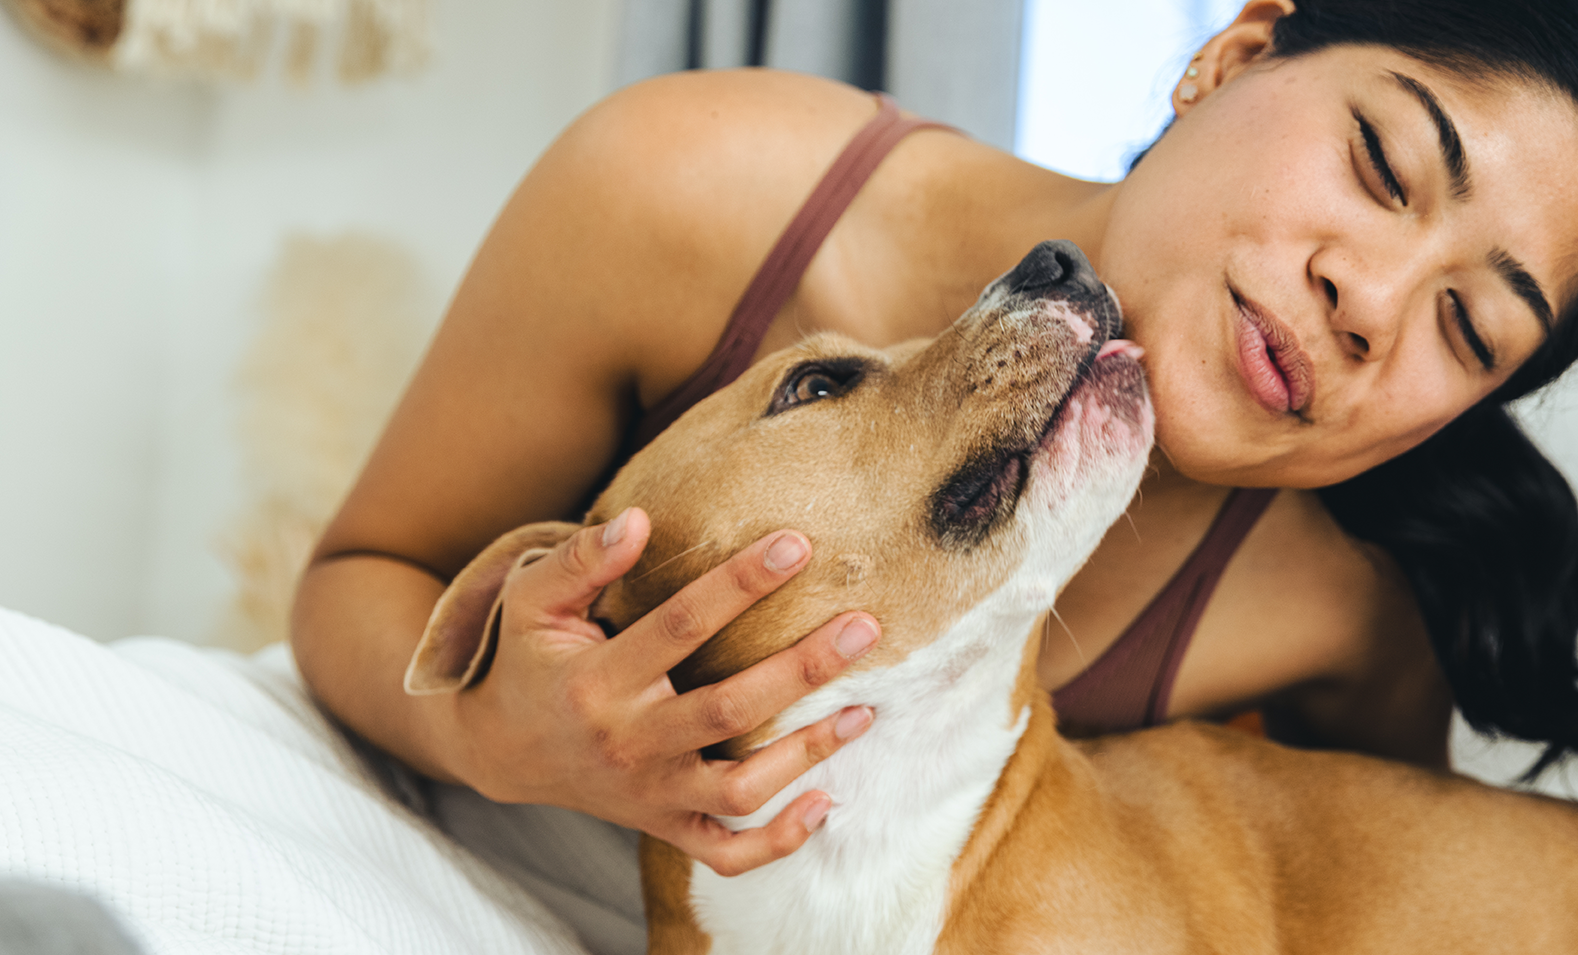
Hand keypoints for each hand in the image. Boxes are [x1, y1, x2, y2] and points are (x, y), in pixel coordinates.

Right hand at [437, 507, 878, 875]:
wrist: (500, 750)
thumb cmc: (529, 659)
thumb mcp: (532, 602)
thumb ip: (581, 561)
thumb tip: (638, 520)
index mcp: (597, 681)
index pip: (678, 626)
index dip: (740, 583)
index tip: (798, 544)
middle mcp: (629, 743)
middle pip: (728, 709)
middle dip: (802, 668)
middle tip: (865, 626)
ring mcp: (650, 794)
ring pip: (740, 788)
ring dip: (807, 753)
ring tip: (865, 710)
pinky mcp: (664, 825)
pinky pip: (727, 853)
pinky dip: (778, 840)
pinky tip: (825, 801)